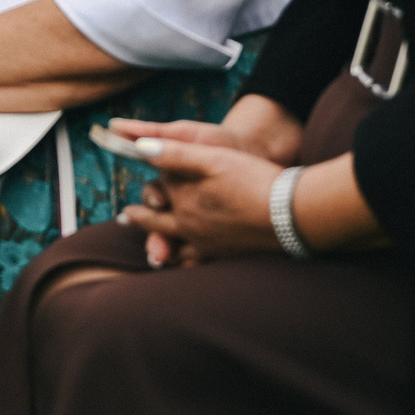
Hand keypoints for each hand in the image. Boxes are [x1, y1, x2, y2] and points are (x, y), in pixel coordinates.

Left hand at [114, 131, 286, 264]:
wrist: (290, 215)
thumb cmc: (251, 181)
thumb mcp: (211, 158)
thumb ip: (173, 154)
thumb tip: (140, 149)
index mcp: (184, 202)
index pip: (163, 186)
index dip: (157, 176)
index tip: (143, 173)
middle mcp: (191, 228)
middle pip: (158, 222)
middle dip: (140, 218)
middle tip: (124, 218)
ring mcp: (209, 245)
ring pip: (176, 249)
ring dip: (160, 246)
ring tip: (152, 251)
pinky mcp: (228, 255)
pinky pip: (199, 264)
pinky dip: (188, 265)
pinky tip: (190, 266)